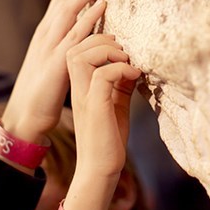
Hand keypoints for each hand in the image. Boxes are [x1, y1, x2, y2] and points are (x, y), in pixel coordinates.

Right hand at [2, 0, 110, 148]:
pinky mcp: (57, 64)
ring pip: (71, 9)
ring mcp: (50, 46)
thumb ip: (67, 40)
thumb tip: (84, 25)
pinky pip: (75, 37)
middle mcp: (46, 32)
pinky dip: (89, 19)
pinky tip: (103, 6)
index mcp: (47, 30)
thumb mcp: (56, 58)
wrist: (24, 119)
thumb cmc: (44, 91)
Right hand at [62, 33, 140, 209]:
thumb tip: (133, 63)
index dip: (96, 39)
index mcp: (80, 86)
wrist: (100, 170)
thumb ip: (119, 82)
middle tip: (123, 51)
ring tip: (127, 60)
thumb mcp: (116, 102)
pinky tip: (135, 75)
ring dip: (107, 51)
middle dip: (100, 40)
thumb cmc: (108, 138)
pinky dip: (120, 69)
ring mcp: (84, 97)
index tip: (121, 47)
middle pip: (75, 48)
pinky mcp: (95, 106)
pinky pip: (102, 75)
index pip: (76, 50)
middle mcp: (78, 89)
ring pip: (81, 56)